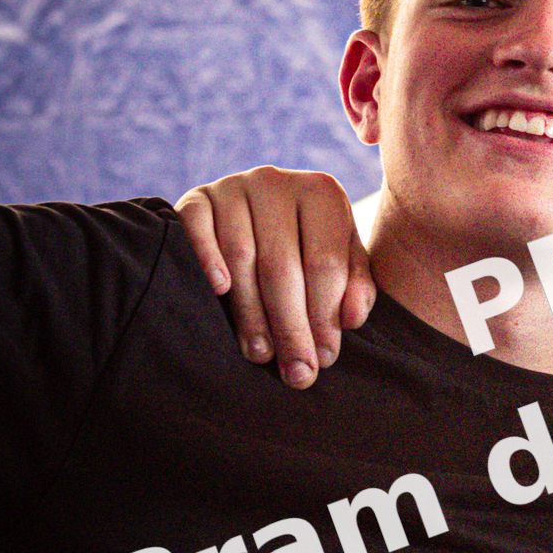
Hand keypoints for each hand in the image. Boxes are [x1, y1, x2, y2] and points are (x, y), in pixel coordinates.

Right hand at [175, 169, 375, 387]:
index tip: (324, 359)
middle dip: (290, 325)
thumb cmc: (307, 247)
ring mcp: (233, 186)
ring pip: (241, 256)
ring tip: (261, 353)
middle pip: (282, 265)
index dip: (325, 316)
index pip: (326, 263)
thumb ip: (355, 287)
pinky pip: (196, 229)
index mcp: (322, 193)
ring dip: (250, 312)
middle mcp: (277, 182)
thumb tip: (350, 320)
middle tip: (295, 371)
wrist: (257, 214)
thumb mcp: (342, 261)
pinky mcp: (197, 197)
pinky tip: (219, 291)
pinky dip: (206, 258)